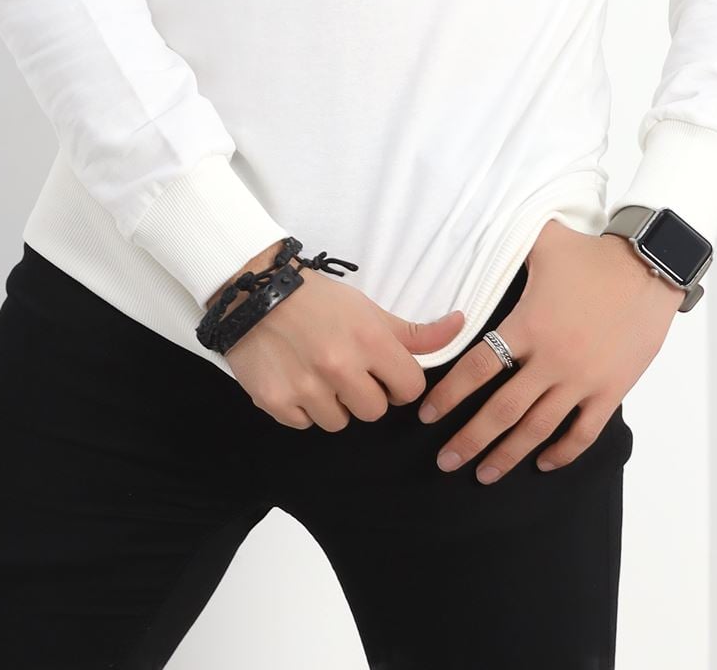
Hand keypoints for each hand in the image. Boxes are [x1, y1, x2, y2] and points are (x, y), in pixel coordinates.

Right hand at [219, 263, 465, 430]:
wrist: (255, 293)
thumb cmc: (318, 298)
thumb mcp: (369, 309)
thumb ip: (415, 332)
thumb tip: (461, 324)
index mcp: (369, 341)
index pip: (410, 389)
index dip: (400, 383)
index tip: (385, 372)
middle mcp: (340, 368)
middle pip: (375, 411)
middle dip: (366, 395)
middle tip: (348, 371)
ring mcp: (307, 389)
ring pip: (340, 422)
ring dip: (334, 404)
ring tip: (319, 373)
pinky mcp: (277, 402)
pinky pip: (304, 424)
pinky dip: (303, 408)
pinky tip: (296, 379)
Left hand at [415, 220, 683, 483]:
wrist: (649, 268)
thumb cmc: (594, 255)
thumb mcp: (544, 241)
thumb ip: (509, 242)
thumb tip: (478, 226)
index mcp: (528, 325)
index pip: (478, 367)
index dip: (450, 394)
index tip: (428, 414)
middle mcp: (551, 359)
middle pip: (502, 410)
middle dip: (470, 439)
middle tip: (446, 461)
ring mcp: (582, 380)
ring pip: (537, 428)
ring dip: (508, 455)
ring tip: (484, 474)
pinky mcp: (610, 391)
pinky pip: (582, 432)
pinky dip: (562, 452)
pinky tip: (543, 463)